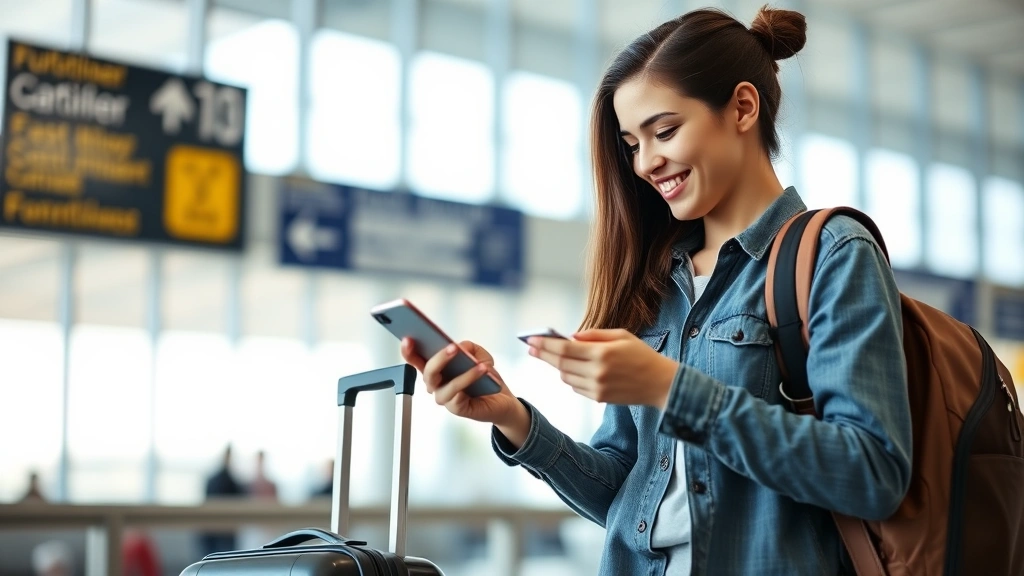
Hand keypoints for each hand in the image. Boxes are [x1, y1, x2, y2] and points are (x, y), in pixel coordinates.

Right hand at [400, 338, 523, 427]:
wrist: (502, 399)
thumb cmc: (486, 378)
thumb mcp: (479, 355)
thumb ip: (468, 347)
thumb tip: (460, 347)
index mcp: (437, 369)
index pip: (416, 359)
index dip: (409, 350)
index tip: (408, 338)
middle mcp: (437, 384)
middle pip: (428, 372)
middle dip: (439, 358)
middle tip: (452, 348)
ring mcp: (445, 398)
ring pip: (445, 386)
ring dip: (463, 373)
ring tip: (478, 364)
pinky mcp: (457, 409)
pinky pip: (459, 396)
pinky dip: (471, 382)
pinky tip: (482, 372)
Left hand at [528, 329, 677, 407]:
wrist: (661, 384)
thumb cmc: (642, 355)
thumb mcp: (621, 335)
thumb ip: (594, 335)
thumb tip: (570, 337)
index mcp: (602, 353)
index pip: (564, 348)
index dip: (545, 344)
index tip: (531, 339)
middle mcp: (597, 372)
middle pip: (560, 363)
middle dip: (543, 355)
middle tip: (530, 348)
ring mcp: (597, 388)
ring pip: (566, 377)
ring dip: (559, 366)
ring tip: (555, 357)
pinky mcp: (599, 398)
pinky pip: (576, 387)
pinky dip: (571, 377)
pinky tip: (574, 370)